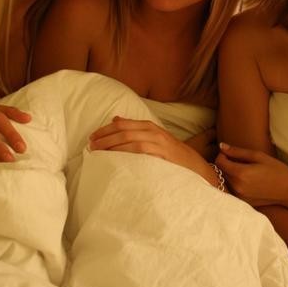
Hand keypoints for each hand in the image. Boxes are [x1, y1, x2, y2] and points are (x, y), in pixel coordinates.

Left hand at [89, 115, 212, 179]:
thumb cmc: (172, 155)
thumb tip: (115, 120)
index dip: (105, 130)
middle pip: (123, 130)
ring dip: (111, 145)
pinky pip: (140, 150)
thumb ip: (136, 130)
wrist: (196, 166)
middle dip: (104, 137)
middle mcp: (153, 131)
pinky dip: (126, 152)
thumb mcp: (154, 139)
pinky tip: (115, 157)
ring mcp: (158, 142)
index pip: (122, 124)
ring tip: (98, 152)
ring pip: (130, 139)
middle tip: (91, 145)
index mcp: (149, 126)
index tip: (92, 138)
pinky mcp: (162, 154)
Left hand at [215, 142, 287, 205]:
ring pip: (226, 181)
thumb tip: (221, 146)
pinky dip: (235, 183)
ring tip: (244, 170)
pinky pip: (232, 189)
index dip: (222, 155)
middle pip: (221, 172)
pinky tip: (248, 180)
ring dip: (230, 174)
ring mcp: (240, 196)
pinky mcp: (243, 202)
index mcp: (241, 174)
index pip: (219, 162)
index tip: (229, 152)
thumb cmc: (276, 170)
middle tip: (239, 160)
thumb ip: (238, 152)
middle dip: (226, 164)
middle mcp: (237, 187)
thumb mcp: (258, 156)